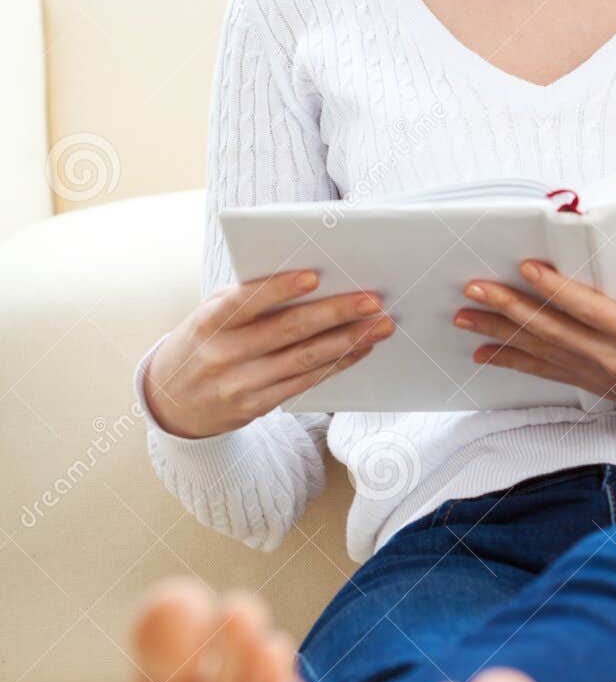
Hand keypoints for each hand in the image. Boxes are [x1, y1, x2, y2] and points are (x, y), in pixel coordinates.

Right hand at [143, 269, 394, 437]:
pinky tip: (360, 349)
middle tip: (372, 301)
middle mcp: (224, 354)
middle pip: (287, 331)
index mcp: (209, 322)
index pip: (245, 301)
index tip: (315, 275)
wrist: (170, 403)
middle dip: (335, 313)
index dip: (279, 289)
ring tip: (380, 326)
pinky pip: (305, 383)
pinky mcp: (257, 406)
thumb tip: (307, 280)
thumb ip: (245, 298)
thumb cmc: (200, 342)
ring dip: (348, 341)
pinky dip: (336, 364)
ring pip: (304, 359)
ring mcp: (241, 384)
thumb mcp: (208, 315)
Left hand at [453, 238, 615, 421]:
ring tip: (465, 320)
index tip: (528, 269)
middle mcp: (611, 358)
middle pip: (551, 331)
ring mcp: (599, 374)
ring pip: (541, 352)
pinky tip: (485, 355)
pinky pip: (547, 372)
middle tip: (474, 290)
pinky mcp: (595, 384)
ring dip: (501, 335)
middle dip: (509, 309)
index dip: (557, 290)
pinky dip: (514, 362)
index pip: (589, 310)